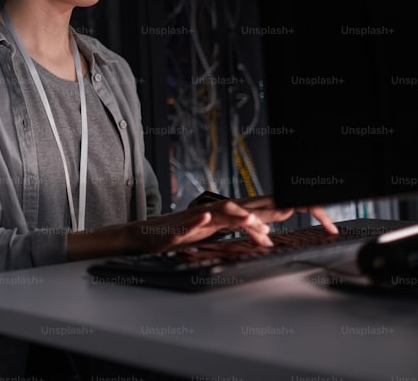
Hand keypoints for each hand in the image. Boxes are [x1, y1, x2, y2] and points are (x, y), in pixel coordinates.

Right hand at [128, 196, 338, 253]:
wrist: (145, 236)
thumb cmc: (179, 235)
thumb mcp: (214, 233)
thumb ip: (237, 229)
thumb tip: (265, 230)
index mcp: (225, 215)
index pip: (259, 209)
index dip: (282, 209)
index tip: (297, 219)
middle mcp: (214, 212)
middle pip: (246, 206)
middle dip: (269, 208)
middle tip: (292, 211)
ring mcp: (197, 217)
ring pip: (220, 212)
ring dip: (237, 216)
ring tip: (254, 223)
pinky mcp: (179, 226)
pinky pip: (191, 221)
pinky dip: (199, 218)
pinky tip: (206, 216)